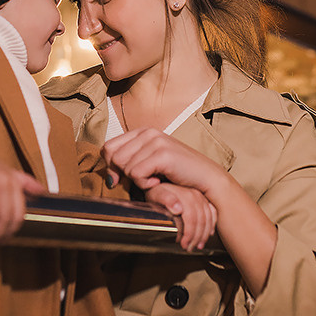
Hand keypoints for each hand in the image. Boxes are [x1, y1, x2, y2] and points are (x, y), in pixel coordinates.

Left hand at [102, 128, 227, 205]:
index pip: (108, 147)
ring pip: (124, 167)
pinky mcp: (162, 154)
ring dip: (136, 181)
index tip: (124, 179)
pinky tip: (158, 182)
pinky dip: (144, 184)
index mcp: (142, 132)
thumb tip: (109, 178)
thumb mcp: (150, 164)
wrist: (206, 178)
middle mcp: (147, 132)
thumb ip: (129, 164)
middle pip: (114, 157)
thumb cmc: (177, 174)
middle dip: (124, 175)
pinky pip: (136, 174)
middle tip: (144, 180)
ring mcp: (156, 141)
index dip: (111, 166)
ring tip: (154, 180)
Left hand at [146, 183, 216, 250]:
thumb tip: (179, 209)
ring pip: (208, 218)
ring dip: (204, 234)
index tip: (184, 244)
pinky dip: (212, 223)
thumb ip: (166, 200)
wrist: (158, 182)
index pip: (192, 219)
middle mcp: (194, 195)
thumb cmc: (155, 190)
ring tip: (198, 244)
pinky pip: (212, 211)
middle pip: (201, 220)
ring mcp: (200, 196)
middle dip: (196, 237)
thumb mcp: (156, 195)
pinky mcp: (202, 198)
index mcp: (185, 195)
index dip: (189, 234)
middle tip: (190, 248)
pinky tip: (209, 232)